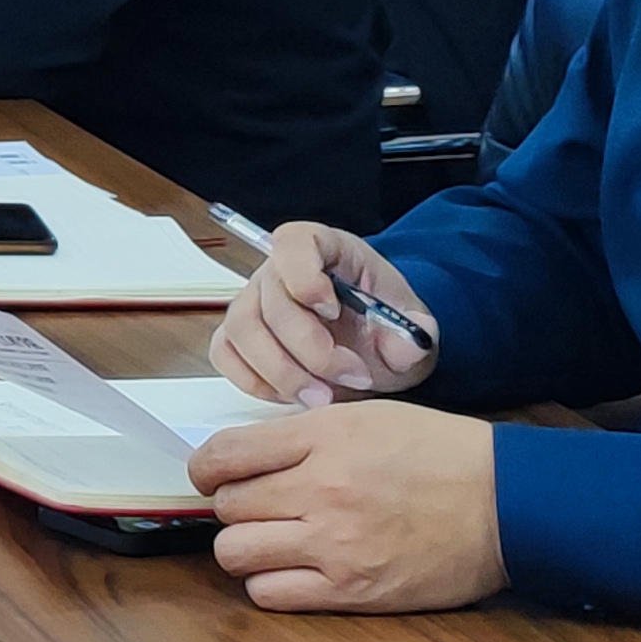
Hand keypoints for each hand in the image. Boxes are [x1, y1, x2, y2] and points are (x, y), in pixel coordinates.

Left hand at [189, 401, 507, 612]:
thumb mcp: (369, 418)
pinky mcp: (351, 590)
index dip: (206, 468)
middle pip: (226, 507)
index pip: (224, 455)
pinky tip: (293, 570)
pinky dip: (270, 583)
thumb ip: (305, 433)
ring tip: (272, 540)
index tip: (211, 475)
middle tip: (259, 508)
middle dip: (234, 507)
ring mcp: (333, 544)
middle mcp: (320, 490)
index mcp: (323, 438)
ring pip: (236, 553)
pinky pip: (269, 594)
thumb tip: (247, 455)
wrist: (506, 502)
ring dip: (245, 548)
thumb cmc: (441, 453)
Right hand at [208, 219, 438, 407]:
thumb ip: (414, 334)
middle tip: (351, 378)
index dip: (305, 277)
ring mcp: (252, 301)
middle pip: (269, 302)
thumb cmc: (385, 325)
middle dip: (309, 350)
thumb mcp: (414, 328)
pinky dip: (255, 381)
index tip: (334, 310)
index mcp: (324, 247)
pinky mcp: (238, 336)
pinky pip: (226, 354)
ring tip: (322, 397)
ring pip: (242, 331)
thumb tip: (404, 345)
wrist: (373, 346)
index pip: (293, 244)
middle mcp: (278, 270)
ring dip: (281, 373)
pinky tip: (291, 394)